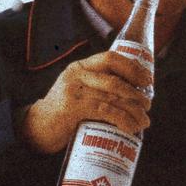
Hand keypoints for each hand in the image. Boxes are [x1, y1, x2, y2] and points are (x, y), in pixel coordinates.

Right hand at [19, 50, 151, 154]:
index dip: (132, 67)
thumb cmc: (65, 112)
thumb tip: (135, 95)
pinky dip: (122, 119)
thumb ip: (100, 88)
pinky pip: (104, 111)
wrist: (36, 128)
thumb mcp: (81, 92)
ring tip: (144, 120)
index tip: (148, 80)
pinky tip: (131, 127)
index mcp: (81, 67)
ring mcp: (73, 90)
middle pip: (114, 80)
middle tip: (148, 105)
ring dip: (133, 110)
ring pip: (112, 97)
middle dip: (136, 93)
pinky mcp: (71, 107)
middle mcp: (76, 74)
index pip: (111, 58)